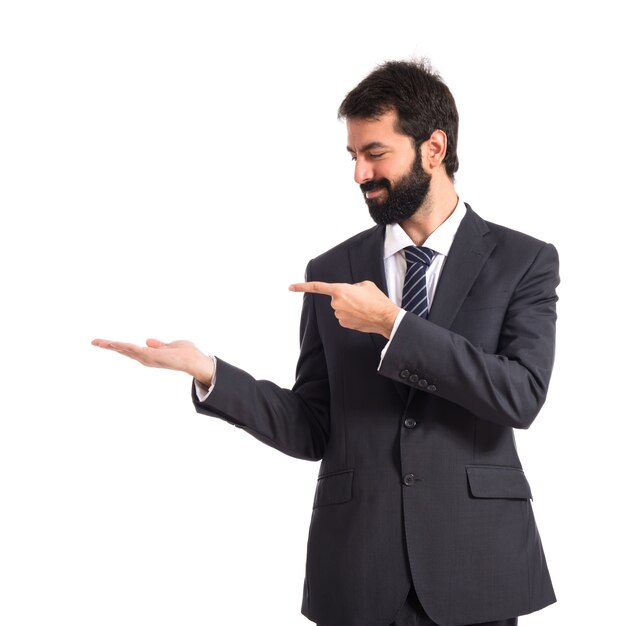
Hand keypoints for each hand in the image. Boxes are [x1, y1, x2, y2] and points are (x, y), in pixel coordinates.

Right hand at [91, 338, 214, 385]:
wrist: (195, 360)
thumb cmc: (186, 354)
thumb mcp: (170, 346)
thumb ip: (159, 345)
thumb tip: (147, 341)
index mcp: (149, 355)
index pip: (130, 349)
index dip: (117, 346)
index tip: (103, 342)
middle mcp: (146, 358)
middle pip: (124, 350)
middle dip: (109, 346)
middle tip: (94, 341)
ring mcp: (148, 358)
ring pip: (126, 350)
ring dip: (112, 346)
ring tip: (98, 342)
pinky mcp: (151, 356)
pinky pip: (134, 350)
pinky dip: (124, 347)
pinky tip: (114, 343)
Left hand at [289, 280, 399, 337]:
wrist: (385, 317)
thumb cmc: (377, 299)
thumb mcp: (365, 284)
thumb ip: (352, 286)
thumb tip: (349, 292)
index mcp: (340, 290)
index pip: (317, 287)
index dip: (302, 286)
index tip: (290, 287)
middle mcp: (336, 303)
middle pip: (336, 298)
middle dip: (346, 297)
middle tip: (361, 299)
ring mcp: (339, 315)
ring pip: (340, 308)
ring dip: (350, 307)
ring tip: (364, 308)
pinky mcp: (343, 324)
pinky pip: (344, 317)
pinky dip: (352, 316)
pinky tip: (362, 316)